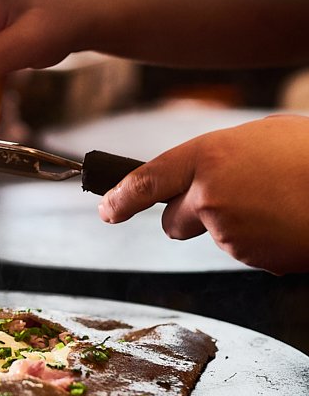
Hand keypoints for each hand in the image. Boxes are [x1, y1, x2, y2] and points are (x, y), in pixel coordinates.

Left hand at [99, 114, 308, 274]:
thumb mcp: (261, 137)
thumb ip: (220, 156)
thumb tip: (200, 173)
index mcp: (208, 155)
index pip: (147, 180)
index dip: (121, 198)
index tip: (107, 210)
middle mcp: (210, 194)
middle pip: (173, 221)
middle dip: (190, 218)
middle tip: (232, 201)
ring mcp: (230, 230)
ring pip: (214, 236)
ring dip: (236, 227)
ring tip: (278, 202)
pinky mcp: (252, 258)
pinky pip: (245, 252)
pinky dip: (261, 241)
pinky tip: (288, 221)